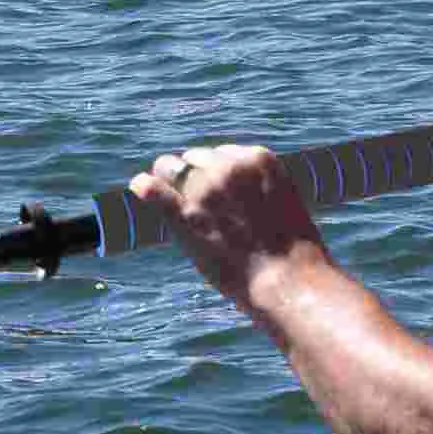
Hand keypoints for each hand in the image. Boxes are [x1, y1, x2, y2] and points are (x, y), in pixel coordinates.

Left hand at [129, 145, 329, 311]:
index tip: (221, 192)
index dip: (218, 173)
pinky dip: (144, 186)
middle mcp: (230, 166)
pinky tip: (140, 186)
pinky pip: (153, 190)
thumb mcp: (283, 201)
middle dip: (194, 176)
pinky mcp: (185, 215)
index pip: (224, 153)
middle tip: (200, 202)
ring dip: (170, 180)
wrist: (288, 280)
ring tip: (169, 195)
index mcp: (259, 159)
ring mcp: (205, 189)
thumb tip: (229, 190)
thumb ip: (256, 186)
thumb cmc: (292, 249)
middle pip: (195, 158)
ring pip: (170, 167)